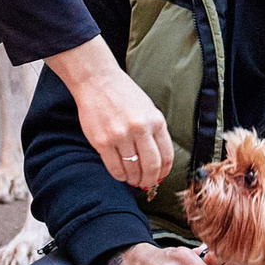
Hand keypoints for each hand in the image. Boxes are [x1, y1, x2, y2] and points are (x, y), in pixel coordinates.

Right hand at [48, 35, 173, 191]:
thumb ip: (155, 132)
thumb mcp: (148, 109)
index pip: (166, 155)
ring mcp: (120, 136)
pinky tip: (121, 174)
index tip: (160, 177)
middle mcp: (140, 129)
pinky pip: (114, 167)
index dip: (164, 171)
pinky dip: (120, 175)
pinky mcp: (102, 141)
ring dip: (134, 179)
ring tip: (133, 179)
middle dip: (150, 179)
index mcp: (156, 121)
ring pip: (132, 169)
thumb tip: (158, 162)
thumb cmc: (124, 95)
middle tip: (146, 183)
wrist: (97, 81)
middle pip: (151, 166)